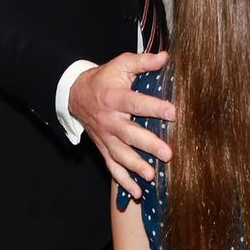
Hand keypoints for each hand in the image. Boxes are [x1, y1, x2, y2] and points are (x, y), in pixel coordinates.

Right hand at [69, 52, 174, 198]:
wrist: (76, 94)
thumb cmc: (105, 78)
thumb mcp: (122, 64)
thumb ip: (144, 62)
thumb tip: (165, 57)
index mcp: (115, 97)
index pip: (137, 103)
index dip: (154, 107)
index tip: (173, 113)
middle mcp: (110, 120)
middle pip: (129, 134)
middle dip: (148, 145)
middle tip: (167, 154)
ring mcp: (105, 137)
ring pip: (120, 154)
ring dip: (136, 166)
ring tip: (151, 175)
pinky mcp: (103, 148)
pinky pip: (112, 167)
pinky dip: (123, 181)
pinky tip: (137, 192)